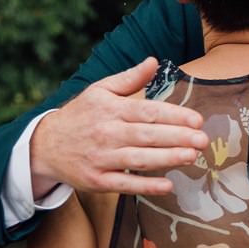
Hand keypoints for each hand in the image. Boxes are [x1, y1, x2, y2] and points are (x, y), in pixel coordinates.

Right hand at [28, 57, 208, 196]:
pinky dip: (145, 186)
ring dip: (167, 159)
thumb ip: (129, 78)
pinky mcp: (97, 180)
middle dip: (177, 137)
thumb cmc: (80, 115)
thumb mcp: (100, 90)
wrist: (45, 145)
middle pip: (147, 135)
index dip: (174, 116)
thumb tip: (154, 61)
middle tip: (203, 140)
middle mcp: (107, 133)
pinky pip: (124, 184)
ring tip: (191, 157)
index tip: (197, 120)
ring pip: (138, 159)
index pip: (147, 111)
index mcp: (111, 109)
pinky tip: (167, 185)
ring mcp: (101, 158)